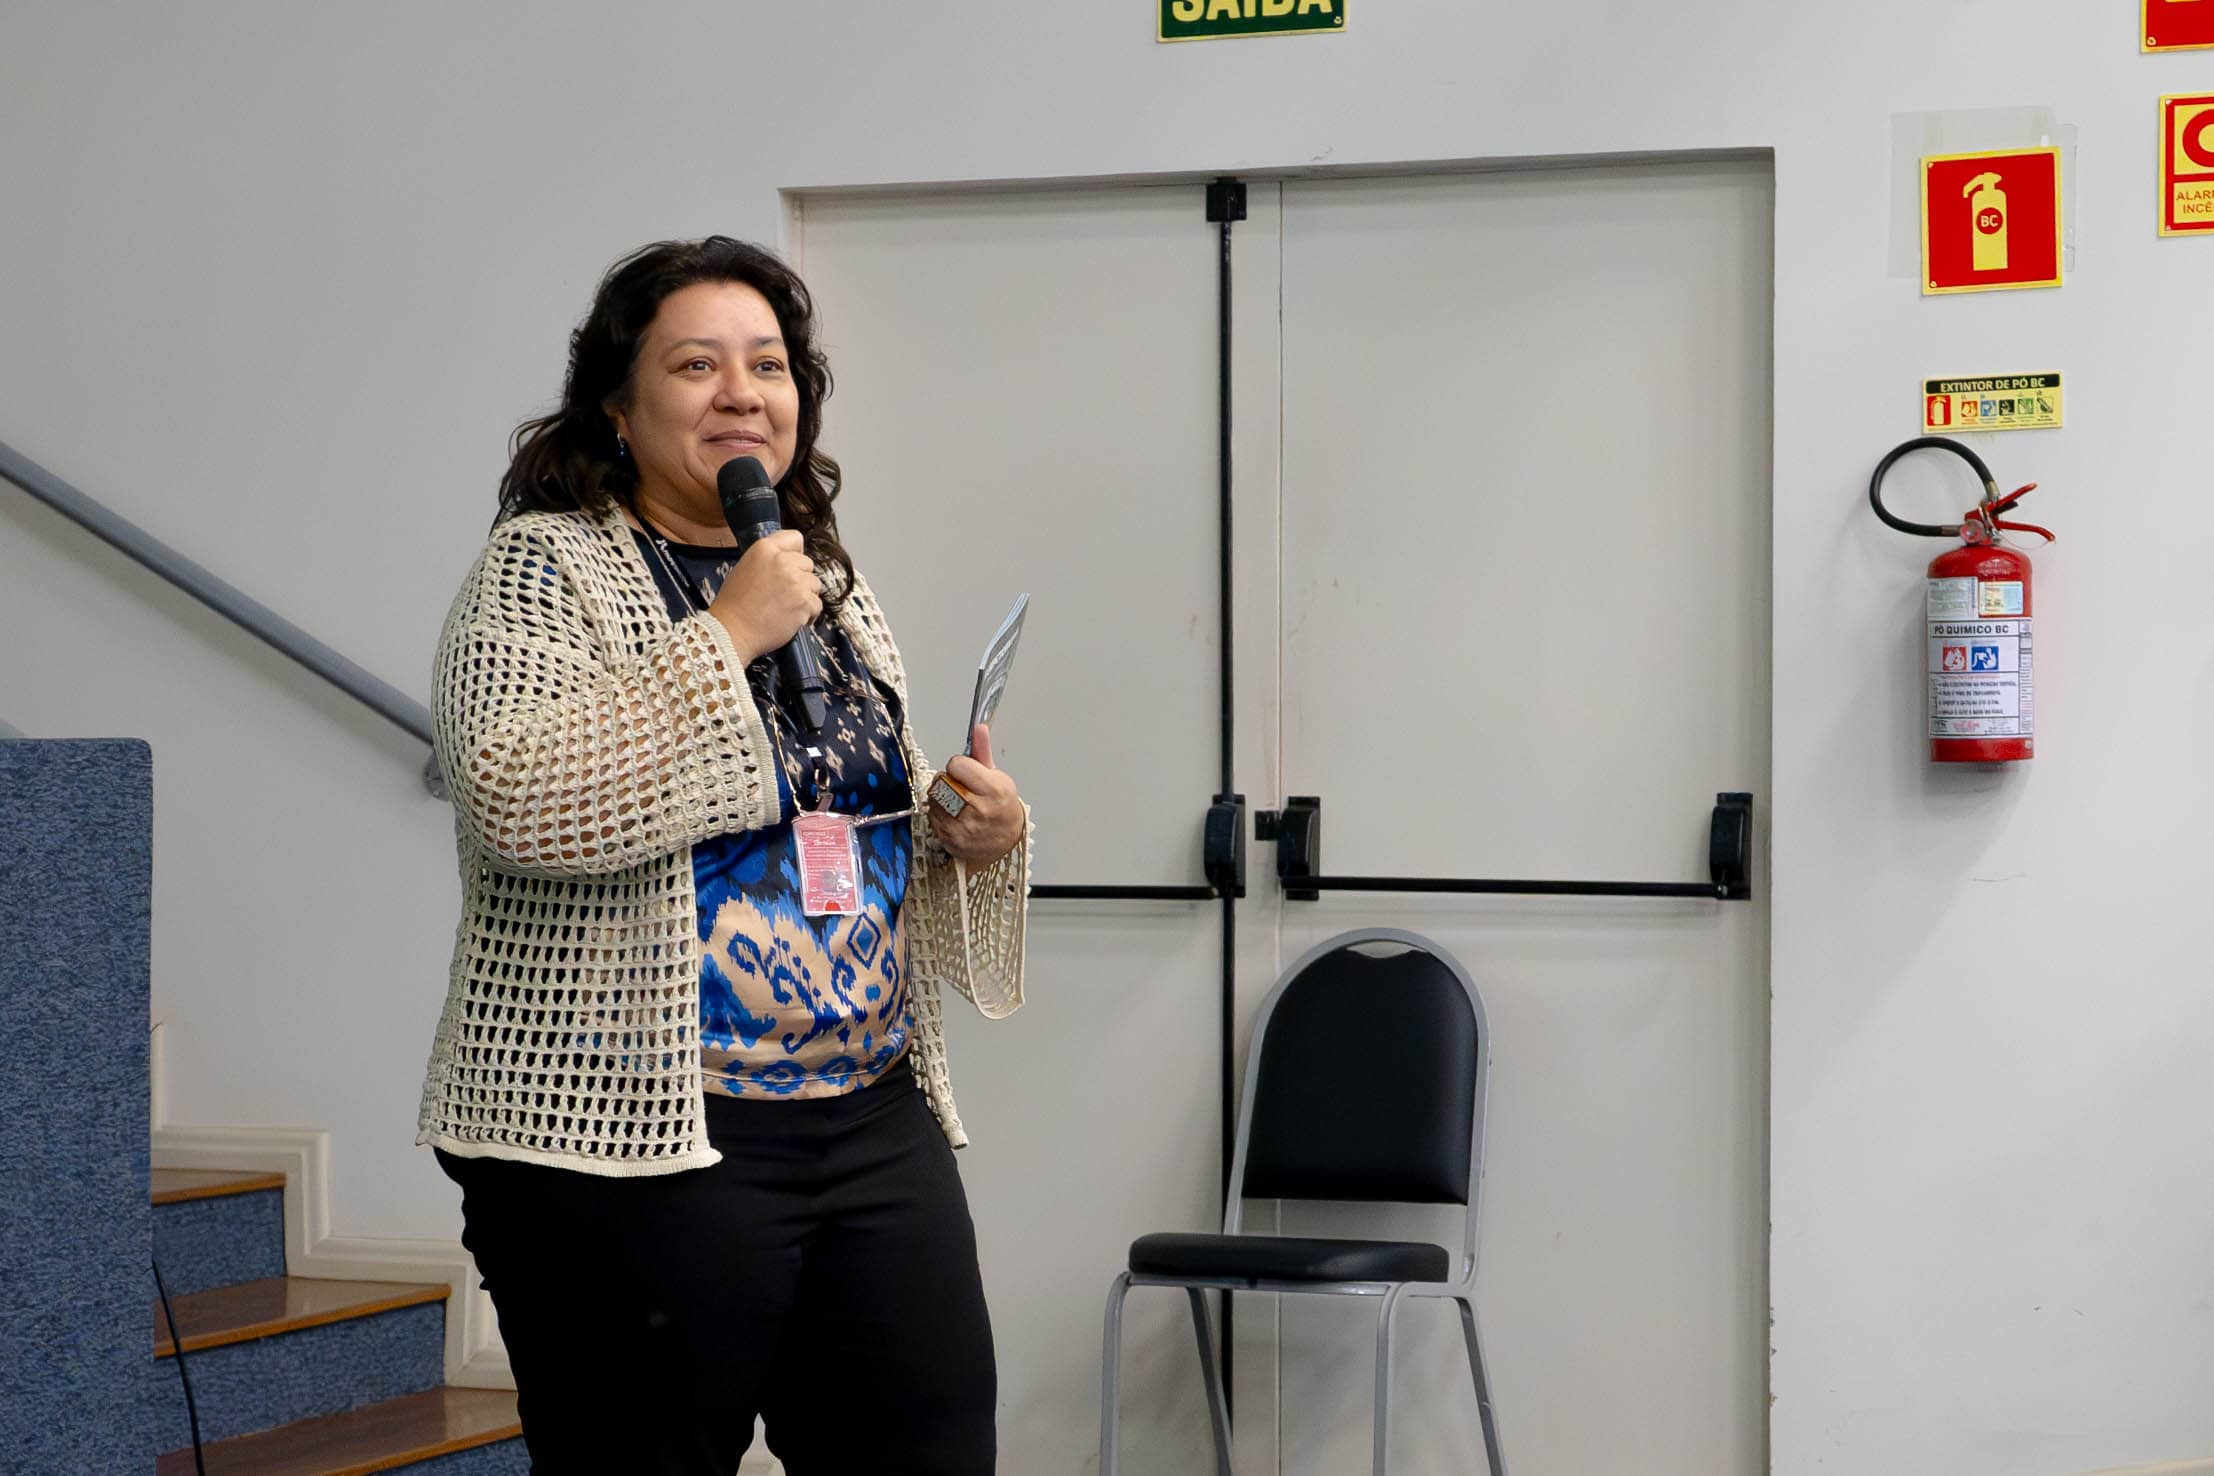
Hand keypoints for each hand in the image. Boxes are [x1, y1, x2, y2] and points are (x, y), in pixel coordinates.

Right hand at [710, 530, 820, 661]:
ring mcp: (796, 581)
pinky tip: (791, 618)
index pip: (795, 538)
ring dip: (805, 596)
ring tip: (786, 607)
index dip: (794, 553)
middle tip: (783, 593)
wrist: (732, 631)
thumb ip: (769, 559)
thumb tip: (790, 558)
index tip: (791, 565)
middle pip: (807, 564)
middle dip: (800, 578)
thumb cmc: (734, 604)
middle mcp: (783, 561)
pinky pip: (817, 604)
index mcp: (765, 548)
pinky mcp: (805, 602)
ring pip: (815, 584)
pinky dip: (808, 614)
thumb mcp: (745, 567)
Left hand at [930, 724, 1023, 866]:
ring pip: (933, 799)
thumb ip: (982, 752)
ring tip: (957, 803)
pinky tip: (954, 816)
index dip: (959, 765)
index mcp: (993, 790)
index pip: (957, 764)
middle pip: (941, 781)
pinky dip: (939, 815)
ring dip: (941, 798)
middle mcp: (978, 809)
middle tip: (960, 787)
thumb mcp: (999, 777)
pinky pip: (931, 816)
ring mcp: (962, 826)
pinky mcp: (949, 838)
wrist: (1005, 842)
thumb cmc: (1002, 808)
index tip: (967, 771)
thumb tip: (979, 729)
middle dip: (947, 781)